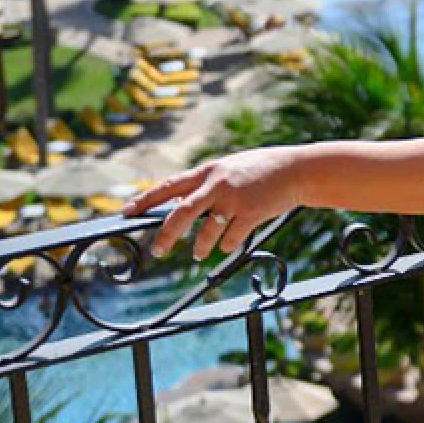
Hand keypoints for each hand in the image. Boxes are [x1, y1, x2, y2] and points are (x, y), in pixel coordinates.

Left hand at [121, 147, 303, 259]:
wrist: (297, 170)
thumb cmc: (262, 169)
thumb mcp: (229, 168)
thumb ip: (206, 184)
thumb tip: (180, 203)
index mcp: (207, 171)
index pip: (168, 187)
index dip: (145, 200)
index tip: (126, 211)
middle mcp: (217, 184)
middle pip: (181, 213)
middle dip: (167, 235)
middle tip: (157, 250)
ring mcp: (234, 199)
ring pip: (207, 231)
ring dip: (201, 246)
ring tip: (199, 254)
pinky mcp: (251, 213)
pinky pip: (231, 237)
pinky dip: (226, 244)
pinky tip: (226, 245)